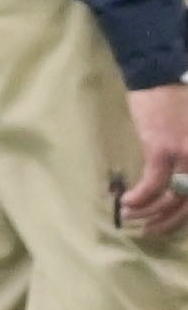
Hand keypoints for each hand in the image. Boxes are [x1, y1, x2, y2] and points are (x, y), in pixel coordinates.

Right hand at [125, 82, 187, 236]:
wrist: (159, 77)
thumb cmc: (176, 102)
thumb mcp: (187, 134)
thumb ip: (184, 157)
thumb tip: (174, 182)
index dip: (181, 216)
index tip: (165, 224)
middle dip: (168, 222)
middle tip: (149, 231)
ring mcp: (185, 157)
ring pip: (172, 199)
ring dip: (150, 213)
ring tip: (132, 218)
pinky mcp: (163, 151)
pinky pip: (154, 185)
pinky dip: (141, 198)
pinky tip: (127, 204)